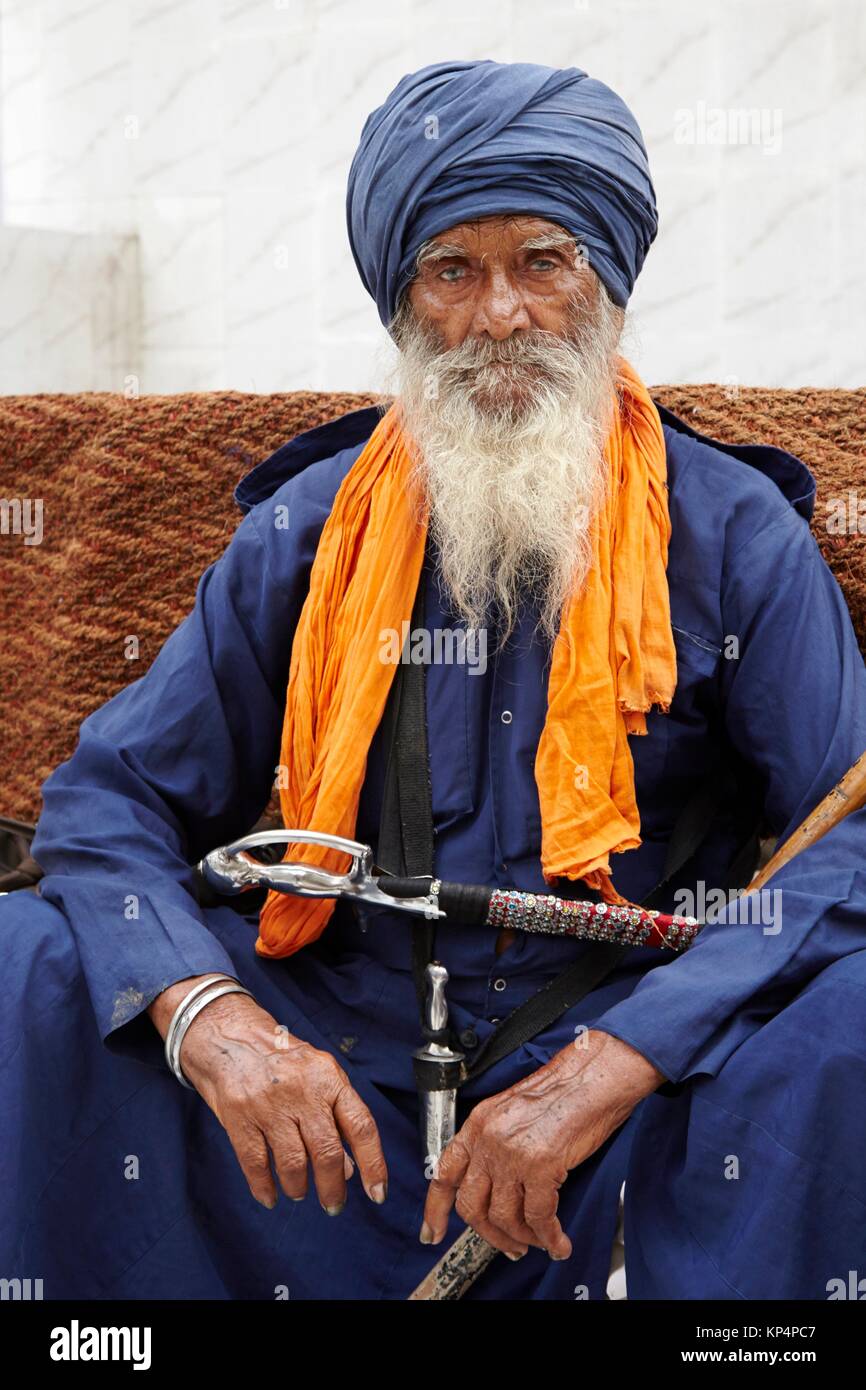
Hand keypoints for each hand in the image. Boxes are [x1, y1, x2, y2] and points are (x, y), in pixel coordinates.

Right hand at [148, 976, 387, 1213]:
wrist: (230, 1038)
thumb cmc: (283, 1061)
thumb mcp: (318, 1077)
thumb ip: (336, 1117)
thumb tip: (350, 1169)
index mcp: (329, 1078)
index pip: (360, 1125)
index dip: (373, 1164)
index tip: (377, 1193)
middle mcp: (302, 1089)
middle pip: (326, 1150)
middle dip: (332, 1188)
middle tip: (333, 1204)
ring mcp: (268, 1103)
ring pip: (293, 1162)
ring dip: (299, 1187)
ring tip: (299, 1192)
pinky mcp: (239, 1116)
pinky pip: (255, 1163)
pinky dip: (264, 1187)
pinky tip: (270, 1196)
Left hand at [420, 1030, 663, 1259]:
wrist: (592, 1077)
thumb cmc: (563, 1091)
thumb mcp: (513, 1111)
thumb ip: (496, 1142)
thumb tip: (496, 1184)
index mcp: (478, 1124)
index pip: (445, 1173)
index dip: (436, 1209)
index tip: (433, 1233)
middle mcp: (488, 1139)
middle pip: (472, 1206)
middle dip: (490, 1235)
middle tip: (509, 1246)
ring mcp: (512, 1154)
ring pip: (504, 1218)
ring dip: (522, 1239)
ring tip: (539, 1243)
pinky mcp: (541, 1167)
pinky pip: (539, 1218)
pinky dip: (550, 1237)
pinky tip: (559, 1242)